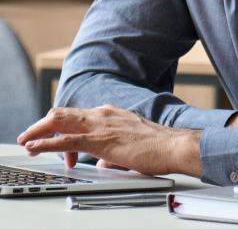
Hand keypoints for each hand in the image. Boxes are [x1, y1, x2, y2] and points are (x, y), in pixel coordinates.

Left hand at [17, 105, 202, 177]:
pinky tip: (36, 147)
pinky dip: (47, 143)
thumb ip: (111, 151)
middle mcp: (103, 114)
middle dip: (42, 124)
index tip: (59, 149)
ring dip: (39, 131)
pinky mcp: (101, 140)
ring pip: (60, 121)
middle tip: (28, 135)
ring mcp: (101, 125)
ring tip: (26, 140)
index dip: (63, 130)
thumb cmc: (157, 147)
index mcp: (110, 114)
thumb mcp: (129, 145)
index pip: (78, 117)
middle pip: (64, 114)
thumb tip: (101, 161)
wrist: (172, 146)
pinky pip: (66, 140)